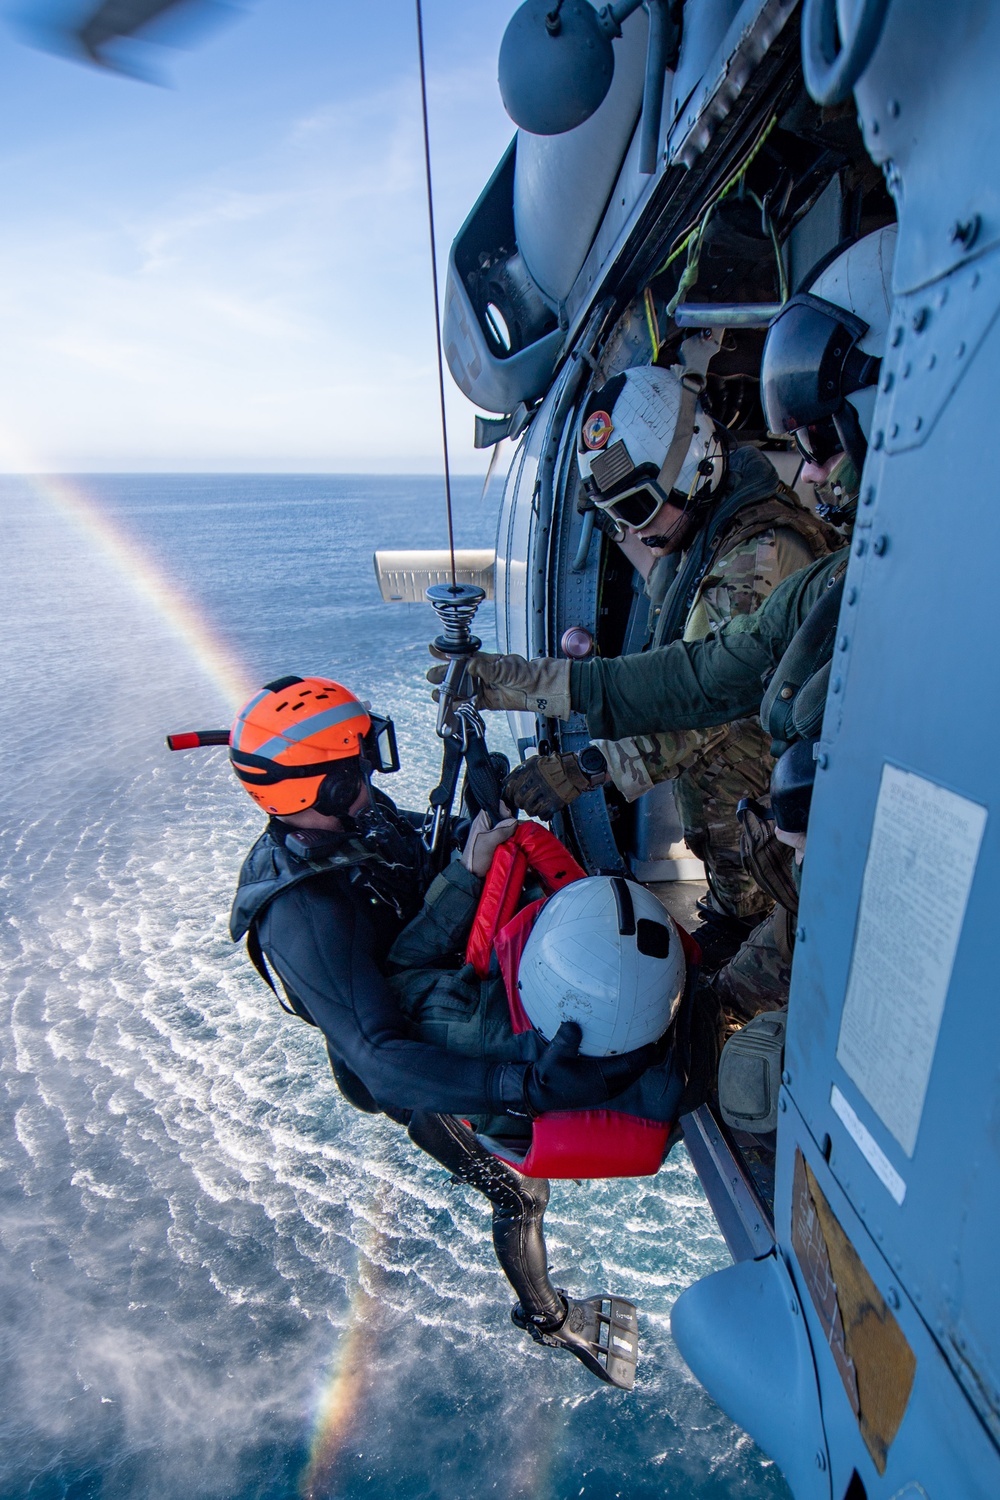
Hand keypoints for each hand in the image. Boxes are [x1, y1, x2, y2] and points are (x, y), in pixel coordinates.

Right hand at [427, 647, 571, 718]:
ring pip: (462, 690)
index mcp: (484, 660)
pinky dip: (461, 706)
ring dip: (450, 693)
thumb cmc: (524, 673)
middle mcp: (481, 674)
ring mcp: (483, 688)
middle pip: (458, 674)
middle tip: (432, 677)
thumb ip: (487, 668)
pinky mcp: (486, 701)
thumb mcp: (505, 668)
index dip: (447, 654)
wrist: (536, 690)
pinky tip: (452, 707)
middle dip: (444, 676)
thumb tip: (471, 665)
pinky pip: (470, 704)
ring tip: (437, 696)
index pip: (461, 656)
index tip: (434, 650)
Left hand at [460, 809, 517, 877]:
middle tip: (510, 833)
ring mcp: (492, 833)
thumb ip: (501, 830)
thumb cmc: (476, 858)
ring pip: (507, 826)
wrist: (473, 874)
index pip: (496, 806)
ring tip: (512, 839)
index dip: (504, 811)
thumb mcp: (489, 843)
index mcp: (482, 819)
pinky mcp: (497, 841)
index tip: (507, 822)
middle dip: (510, 823)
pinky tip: (512, 843)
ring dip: (512, 832)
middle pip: (504, 816)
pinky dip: (511, 839)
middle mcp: (487, 824)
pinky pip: (507, 836)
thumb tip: (514, 822)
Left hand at [503, 752, 596, 819]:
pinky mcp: (554, 803)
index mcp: (529, 771)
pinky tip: (544, 810)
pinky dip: (542, 815)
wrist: (572, 770)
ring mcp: (545, 793)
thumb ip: (520, 771)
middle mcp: (536, 782)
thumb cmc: (552, 766)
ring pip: (529, 809)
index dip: (509, 793)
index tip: (511, 796)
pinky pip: (542, 814)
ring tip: (534, 806)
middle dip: (519, 802)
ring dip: (530, 809)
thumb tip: (507, 782)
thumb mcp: (533, 762)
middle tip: (523, 802)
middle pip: (519, 799)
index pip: (511, 786)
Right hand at [522, 1021, 656, 1115]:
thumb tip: (574, 1024)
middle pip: (634, 1074)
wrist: (538, 1094)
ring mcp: (601, 1093)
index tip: (654, 1042)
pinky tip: (625, 1062)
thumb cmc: (547, 1074)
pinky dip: (628, 1072)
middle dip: (646, 1060)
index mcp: (598, 1079)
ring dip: (638, 1067)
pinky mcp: (597, 1095)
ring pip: (629, 1080)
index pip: (629, 1066)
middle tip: (656, 1043)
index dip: (643, 1055)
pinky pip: (621, 1083)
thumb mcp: (554, 1054)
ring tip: (645, 1052)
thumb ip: (566, 1039)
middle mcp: (604, 1088)